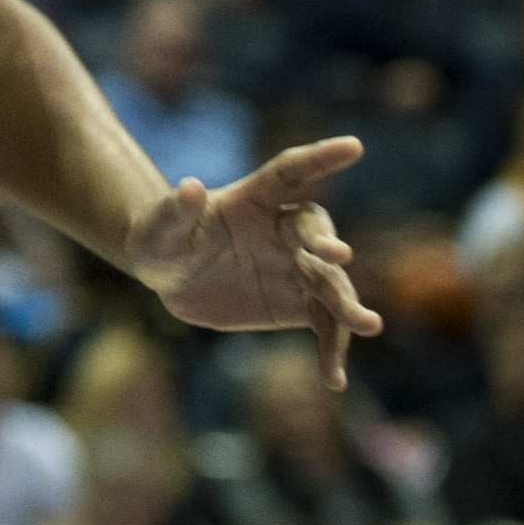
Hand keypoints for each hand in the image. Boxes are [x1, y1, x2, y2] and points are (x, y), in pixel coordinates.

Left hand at [127, 137, 381, 386]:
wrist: (172, 277)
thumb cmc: (162, 239)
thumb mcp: (158, 228)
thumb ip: (174, 211)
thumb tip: (189, 187)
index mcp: (255, 198)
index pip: (291, 172)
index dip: (321, 158)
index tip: (353, 145)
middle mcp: (284, 230)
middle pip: (316, 235)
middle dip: (327, 245)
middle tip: (337, 258)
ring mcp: (296, 267)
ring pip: (330, 283)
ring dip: (347, 303)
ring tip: (366, 325)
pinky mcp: (297, 303)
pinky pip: (324, 326)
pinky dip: (332, 351)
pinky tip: (333, 379)